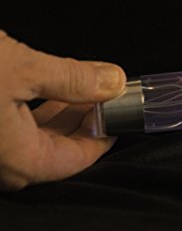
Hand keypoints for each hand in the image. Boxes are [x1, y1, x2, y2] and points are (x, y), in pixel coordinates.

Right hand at [0, 31, 125, 189]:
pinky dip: (34, 111)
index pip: (76, 160)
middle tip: (106, 98)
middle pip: (55, 150)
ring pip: (32, 139)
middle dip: (85, 122)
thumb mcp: (23, 70)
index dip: (103, 138)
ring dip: (61, 113)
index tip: (121, 118)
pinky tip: (46, 89)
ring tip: (82, 89)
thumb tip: (113, 82)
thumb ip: (74, 79)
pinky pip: (12, 130)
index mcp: (17, 159)